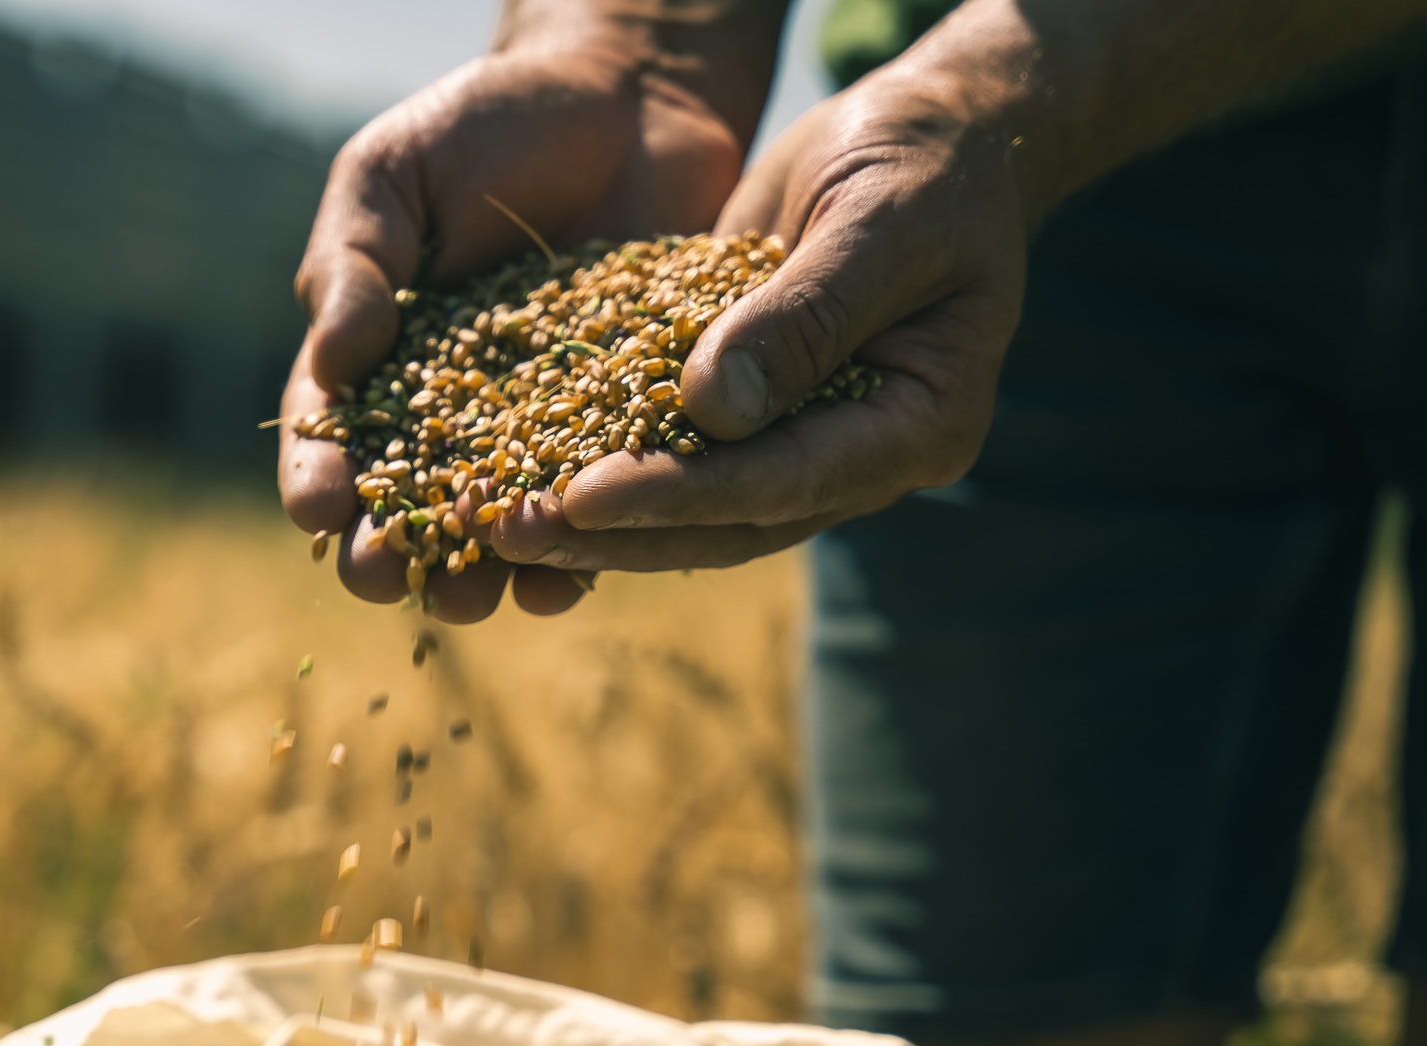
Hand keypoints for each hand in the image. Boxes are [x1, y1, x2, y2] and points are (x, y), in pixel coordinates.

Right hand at [277, 41, 754, 621]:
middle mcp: (449, 412)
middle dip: (391, 550)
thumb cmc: (483, 126)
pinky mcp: (620, 427)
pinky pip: (596, 501)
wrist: (626, 98)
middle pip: (409, 503)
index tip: (315, 513)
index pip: (335, 434)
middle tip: (384, 580)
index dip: (318, 478)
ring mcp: (536, 428)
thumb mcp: (392, 176)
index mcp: (376, 360)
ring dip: (482, 571)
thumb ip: (354, 263)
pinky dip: (583, 544)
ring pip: (499, 523)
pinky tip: (575, 575)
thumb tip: (333, 357)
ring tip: (475, 600)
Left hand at [487, 66, 1033, 573]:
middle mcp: (859, 457)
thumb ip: (804, 314)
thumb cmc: (925, 160)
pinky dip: (598, 460)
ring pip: (691, 505)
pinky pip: (669, 450)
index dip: (681, 497)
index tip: (584, 498)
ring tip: (499, 523)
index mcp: (921, 427)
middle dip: (618, 533)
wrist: (927, 131)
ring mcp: (803, 441)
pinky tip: (519, 473)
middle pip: (729, 521)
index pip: (786, 483)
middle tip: (513, 533)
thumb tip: (713, 410)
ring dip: (595, 519)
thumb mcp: (879, 218)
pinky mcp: (750, 410)